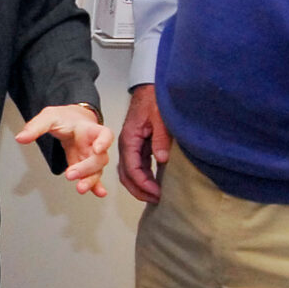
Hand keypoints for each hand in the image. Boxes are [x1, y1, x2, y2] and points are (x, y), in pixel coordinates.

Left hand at [14, 104, 111, 197]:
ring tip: (80, 188)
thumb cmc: (64, 117)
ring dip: (90, 180)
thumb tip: (21, 138)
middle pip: (99, 158)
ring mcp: (89, 156)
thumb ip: (36, 127)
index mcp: (89, 129)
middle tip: (71, 174)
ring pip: (96, 170)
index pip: (104, 133)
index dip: (104, 141)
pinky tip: (97, 193)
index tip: (98, 149)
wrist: (70, 119)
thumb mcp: (48, 117)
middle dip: (87, 168)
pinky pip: (93, 177)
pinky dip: (95, 185)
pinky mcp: (83, 166)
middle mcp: (93, 144)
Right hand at [116, 83, 171, 202]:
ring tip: (156, 196)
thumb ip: (161, 138)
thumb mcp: (160, 117)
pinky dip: (144, 177)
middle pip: (126, 175)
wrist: (150, 87)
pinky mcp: (138, 145)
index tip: (157, 193)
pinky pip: (137, 166)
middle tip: (157, 200)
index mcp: (129, 139)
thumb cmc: (154, 99)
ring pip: (130, 172)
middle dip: (139, 190)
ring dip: (140, 186)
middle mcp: (126, 145)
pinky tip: (156, 183)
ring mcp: (132, 146)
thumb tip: (162, 159)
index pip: (132, 168)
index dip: (143, 184)